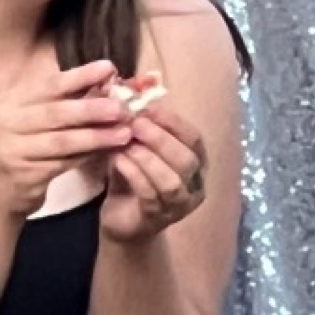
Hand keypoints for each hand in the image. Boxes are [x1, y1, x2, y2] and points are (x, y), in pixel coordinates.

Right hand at [0, 59, 132, 222]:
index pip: (48, 86)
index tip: (108, 68)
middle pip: (55, 113)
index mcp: (8, 102)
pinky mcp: (23, 176)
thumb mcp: (32, 120)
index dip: (80, 76)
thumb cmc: (20, 149)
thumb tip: (105, 80)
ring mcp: (11, 151)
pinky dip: (88, 156)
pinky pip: (63, 163)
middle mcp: (4, 123)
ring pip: (62, 141)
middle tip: (121, 108)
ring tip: (124, 133)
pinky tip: (107, 152)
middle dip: (92, 109)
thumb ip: (62, 102)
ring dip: (96, 136)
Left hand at [99, 95, 209, 247]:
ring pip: (170, 181)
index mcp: (196, 163)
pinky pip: (149, 196)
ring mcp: (178, 206)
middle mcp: (195, 185)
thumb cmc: (132, 178)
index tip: (149, 107)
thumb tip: (130, 93)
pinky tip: (118, 161)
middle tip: (135, 124)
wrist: (121, 220)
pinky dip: (134, 175)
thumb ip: (139, 127)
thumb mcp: (136, 148)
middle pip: (187, 160)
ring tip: (125, 143)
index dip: (174, 122)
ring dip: (147, 158)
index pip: (194, 138)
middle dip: (161, 139)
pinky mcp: (157, 220)